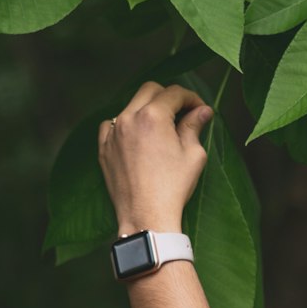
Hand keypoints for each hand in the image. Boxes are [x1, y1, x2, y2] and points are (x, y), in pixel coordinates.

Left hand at [99, 80, 213, 234]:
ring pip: (130, 106)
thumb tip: (202, 111)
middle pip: (149, 90)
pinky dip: (125, 125)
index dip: (191, 98)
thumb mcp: (193, 155)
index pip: (174, 93)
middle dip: (168, 97)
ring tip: (161, 128)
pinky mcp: (104, 148)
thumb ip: (195, 126)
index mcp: (153, 116)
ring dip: (147, 110)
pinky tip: (137, 138)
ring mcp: (113, 133)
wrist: (147, 216)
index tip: (199, 109)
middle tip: (182, 113)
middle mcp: (128, 118)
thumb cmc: (172, 188)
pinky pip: (112, 125)